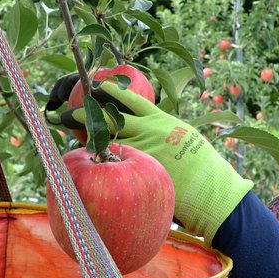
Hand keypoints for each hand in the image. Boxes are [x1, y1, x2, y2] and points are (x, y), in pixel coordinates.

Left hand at [47, 79, 252, 241]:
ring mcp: (141, 154)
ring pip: (107, 143)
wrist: (211, 191)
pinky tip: (86, 164)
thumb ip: (160, 129)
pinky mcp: (139, 173)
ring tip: (70, 139)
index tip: (95, 86)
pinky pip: (113, 166)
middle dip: (85, 114)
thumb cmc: (201, 165)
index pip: (128, 99)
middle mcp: (147, 132)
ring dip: (88, 140)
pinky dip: (100, 163)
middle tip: (67, 112)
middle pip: (109, 119)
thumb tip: (143, 125)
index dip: (109, 91)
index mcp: (159, 119)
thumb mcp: (182, 136)